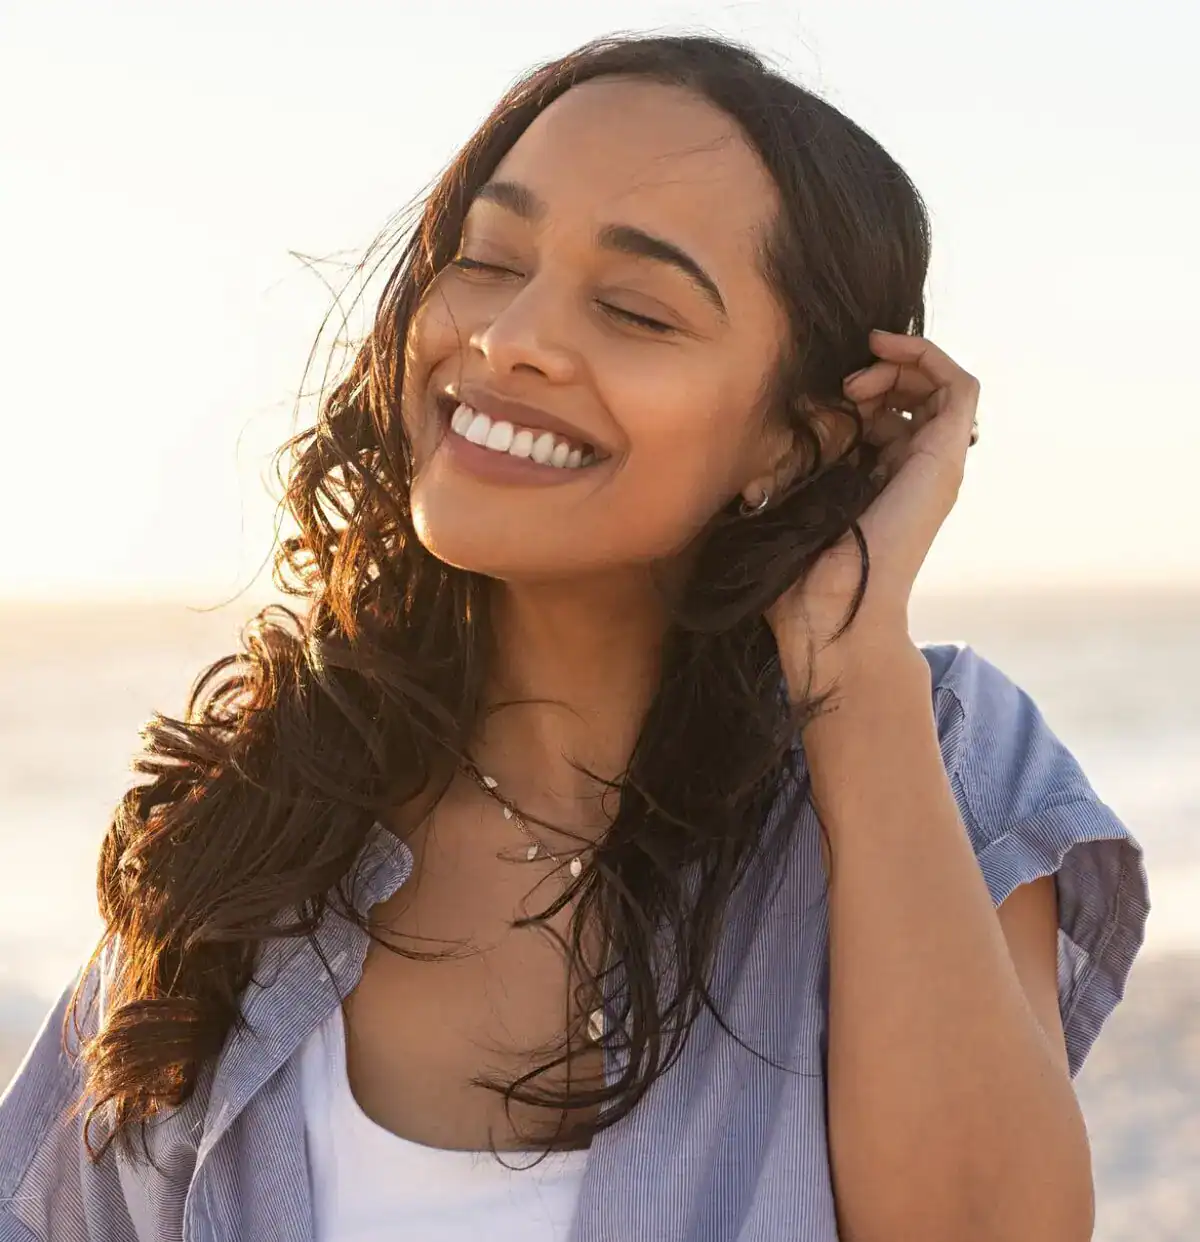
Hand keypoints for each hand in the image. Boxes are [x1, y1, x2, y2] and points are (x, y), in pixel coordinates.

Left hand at [766, 329, 979, 698]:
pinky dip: (928, 357)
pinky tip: (886, 352)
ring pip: (939, 387)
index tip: (820, 395)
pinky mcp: (946, 459)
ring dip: (900, 365)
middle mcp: (912, 471)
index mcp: (878, 481)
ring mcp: (934, 465)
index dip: (855, 392)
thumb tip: (764, 454)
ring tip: (858, 379)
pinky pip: (961, 388)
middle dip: (878, 374)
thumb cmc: (799, 575)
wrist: (830, 615)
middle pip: (913, 396)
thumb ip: (785, 472)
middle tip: (842, 386)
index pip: (883, 415)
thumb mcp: (783, 503)